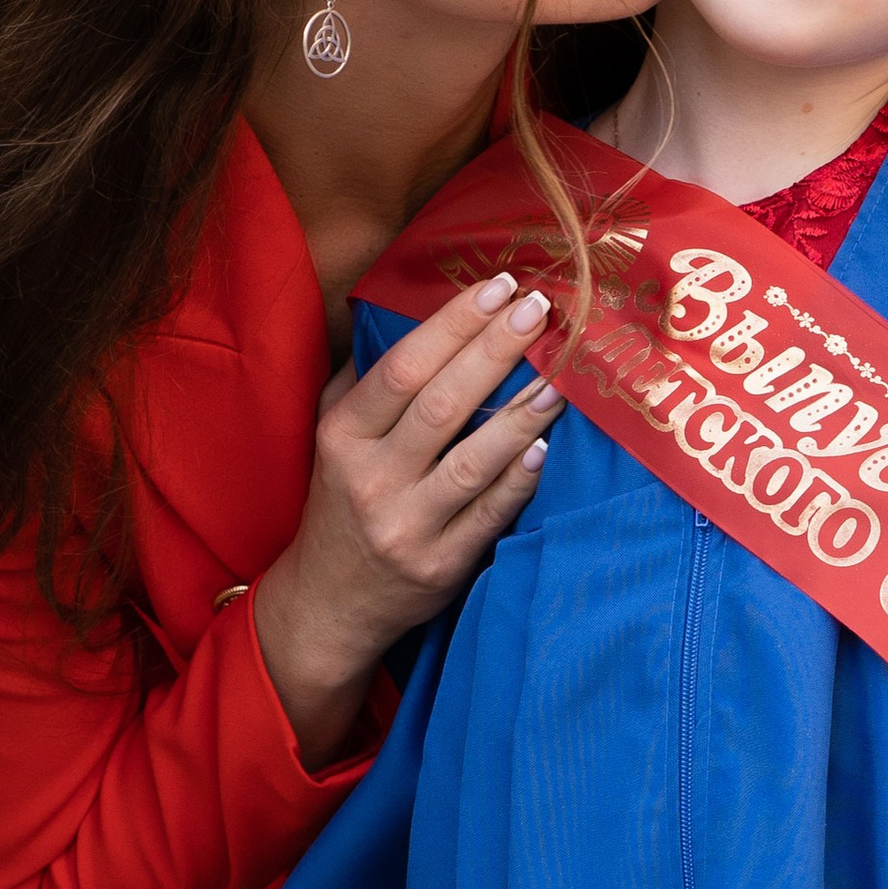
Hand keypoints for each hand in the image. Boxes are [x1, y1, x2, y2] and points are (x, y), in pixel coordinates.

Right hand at [249, 273, 561, 765]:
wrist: (327, 603)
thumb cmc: (340, 502)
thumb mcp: (331, 438)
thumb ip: (362, 381)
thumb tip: (403, 310)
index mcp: (342, 437)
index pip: (402, 367)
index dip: (453, 324)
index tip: (497, 286)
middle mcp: (370, 479)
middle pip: (441, 404)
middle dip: (494, 350)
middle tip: (538, 309)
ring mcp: (406, 527)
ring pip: (472, 461)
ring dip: (522, 414)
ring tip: (560, 374)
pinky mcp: (441, 567)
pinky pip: (490, 515)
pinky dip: (519, 479)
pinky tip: (546, 446)